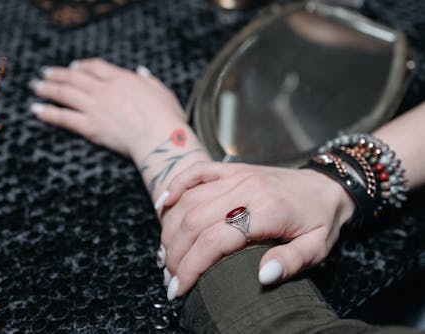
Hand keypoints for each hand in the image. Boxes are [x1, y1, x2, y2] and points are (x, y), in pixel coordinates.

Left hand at [30, 59, 186, 156]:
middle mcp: (104, 89)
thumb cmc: (167, 118)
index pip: (94, 67)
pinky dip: (48, 113)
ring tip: (36, 87)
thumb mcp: (162, 91)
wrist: (160, 139)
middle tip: (44, 74)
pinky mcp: (90, 126)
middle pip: (74, 77)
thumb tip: (141, 71)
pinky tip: (36, 110)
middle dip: (57, 74)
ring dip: (47, 89)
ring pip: (64, 94)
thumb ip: (149, 80)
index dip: (80, 66)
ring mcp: (95, 107)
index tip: (72, 67)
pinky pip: (63, 117)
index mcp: (122, 78)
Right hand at [159, 161, 354, 299]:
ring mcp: (236, 175)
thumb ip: (291, 262)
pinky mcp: (231, 169)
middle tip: (169, 277)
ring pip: (190, 201)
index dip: (191, 267)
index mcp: (268, 210)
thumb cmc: (319, 220)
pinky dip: (175, 187)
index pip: (215, 240)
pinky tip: (163, 206)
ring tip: (165, 255)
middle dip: (175, 253)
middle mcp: (247, 189)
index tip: (179, 288)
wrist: (326, 185)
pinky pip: (196, 172)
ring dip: (170, 230)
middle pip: (194, 221)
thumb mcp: (316, 248)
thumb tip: (262, 276)